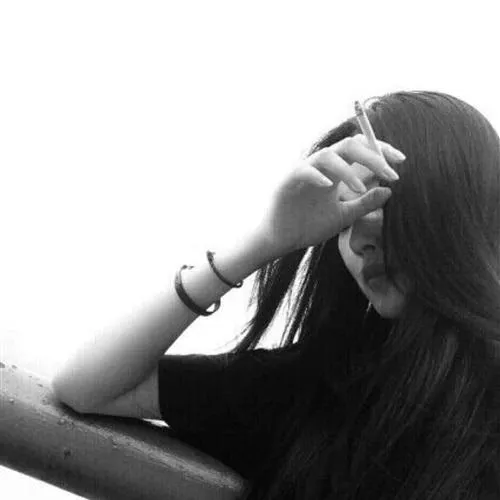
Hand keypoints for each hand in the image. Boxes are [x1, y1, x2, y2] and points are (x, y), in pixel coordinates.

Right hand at [254, 134, 405, 259]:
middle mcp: (323, 167)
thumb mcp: (345, 216)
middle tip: (390, 171)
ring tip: (359, 187)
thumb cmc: (309, 226)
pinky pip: (305, 170)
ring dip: (347, 169)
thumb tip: (389, 190)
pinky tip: (329, 187)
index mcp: (336, 172)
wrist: (282, 239)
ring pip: (329, 155)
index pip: (361, 150)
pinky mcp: (289, 181)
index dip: (381, 151)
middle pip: (349, 146)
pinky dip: (317, 176)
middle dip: (372, 155)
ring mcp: (306, 171)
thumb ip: (365, 203)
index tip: (401, 161)